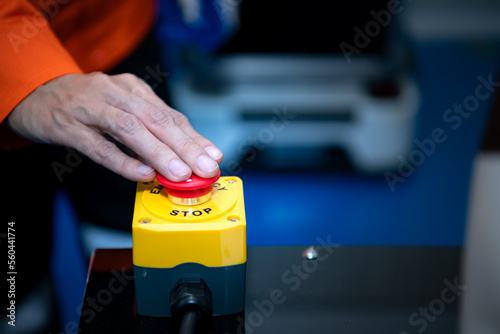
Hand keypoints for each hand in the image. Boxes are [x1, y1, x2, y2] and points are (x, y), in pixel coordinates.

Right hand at [7, 72, 222, 181]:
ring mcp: (90, 108)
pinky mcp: (67, 126)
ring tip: (180, 173)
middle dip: (185, 145)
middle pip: (156, 119)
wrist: (35, 95)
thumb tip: (181, 157)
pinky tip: (141, 174)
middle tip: (205, 167)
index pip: (169, 115)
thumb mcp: (121, 108)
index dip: (193, 137)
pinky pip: (98, 145)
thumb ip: (148, 129)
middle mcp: (115, 93)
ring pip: (130, 129)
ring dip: (158, 153)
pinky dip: (122, 160)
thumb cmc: (85, 106)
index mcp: (132, 89)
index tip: (213, 155)